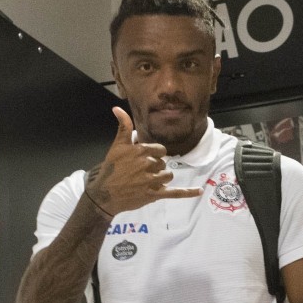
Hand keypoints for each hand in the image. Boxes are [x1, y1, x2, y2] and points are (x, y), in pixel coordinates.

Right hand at [85, 107, 201, 215]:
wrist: (104, 194)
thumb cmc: (111, 169)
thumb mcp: (117, 146)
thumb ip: (123, 127)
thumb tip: (118, 108)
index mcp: (141, 151)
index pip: (160, 150)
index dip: (154, 155)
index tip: (143, 160)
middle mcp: (147, 164)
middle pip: (163, 163)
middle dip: (155, 168)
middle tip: (140, 173)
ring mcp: (151, 180)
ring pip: (168, 176)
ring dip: (161, 179)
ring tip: (147, 182)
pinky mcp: (154, 194)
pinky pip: (175, 193)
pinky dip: (187, 192)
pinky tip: (199, 191)